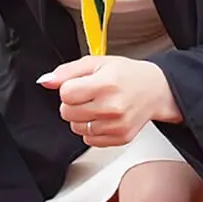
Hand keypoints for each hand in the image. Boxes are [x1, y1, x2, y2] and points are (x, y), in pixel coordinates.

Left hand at [38, 56, 181, 147]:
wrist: (157, 90)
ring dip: (82, 117)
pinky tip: (104, 117)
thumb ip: (68, 71)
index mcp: (106, 83)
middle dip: (73, 103)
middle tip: (90, 94)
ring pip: (76, 127)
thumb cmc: (127, 75)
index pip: (65, 94)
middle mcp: (112, 106)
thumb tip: (46, 81)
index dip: (69, 88)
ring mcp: (116, 125)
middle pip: (67, 112)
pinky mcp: (120, 138)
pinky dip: (92, 129)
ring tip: (99, 106)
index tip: (82, 84)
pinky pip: (89, 139)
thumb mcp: (98, 62)